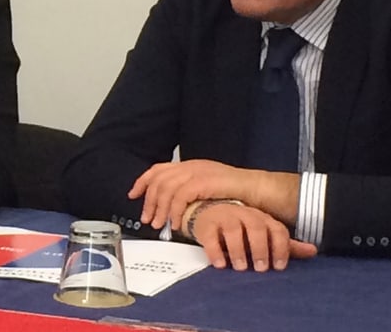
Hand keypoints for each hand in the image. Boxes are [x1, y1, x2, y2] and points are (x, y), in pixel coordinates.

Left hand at [128, 159, 299, 229]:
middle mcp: (191, 165)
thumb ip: (190, 192)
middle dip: (149, 201)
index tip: (133, 195)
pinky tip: (176, 223)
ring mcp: (197, 171)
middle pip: (159, 179)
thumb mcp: (207, 189)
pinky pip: (181, 196)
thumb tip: (172, 206)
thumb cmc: (235, 194)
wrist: (257, 189)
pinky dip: (175, 211)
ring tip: (159, 225)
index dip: (143, 182)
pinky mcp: (203, 182)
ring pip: (166, 188)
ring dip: (160, 209)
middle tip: (147, 219)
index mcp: (190, 165)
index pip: (158, 169)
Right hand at [185, 200, 316, 270]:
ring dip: (238, 250)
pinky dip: (215, 251)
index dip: (280, 247)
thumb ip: (285, 244)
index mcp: (261, 218)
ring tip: (240, 267)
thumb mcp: (263, 235)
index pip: (276, 229)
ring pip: (233, 229)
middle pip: (256, 227)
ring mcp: (224, 217)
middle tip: (260, 268)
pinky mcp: (206, 225)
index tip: (279, 266)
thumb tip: (313, 251)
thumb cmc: (240, 228)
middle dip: (260, 248)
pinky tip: (220, 264)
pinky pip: (210, 236)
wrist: (207, 213)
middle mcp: (244, 214)